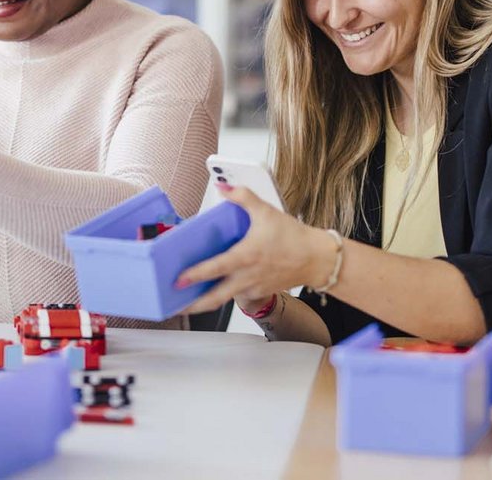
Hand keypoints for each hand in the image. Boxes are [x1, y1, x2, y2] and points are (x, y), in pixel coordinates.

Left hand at [176, 184, 338, 315]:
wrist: (316, 258)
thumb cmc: (293, 237)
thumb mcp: (265, 211)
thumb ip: (242, 196)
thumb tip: (223, 187)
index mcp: (246, 257)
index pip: (215, 269)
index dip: (194, 275)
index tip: (178, 279)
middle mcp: (247, 277)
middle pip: (215, 298)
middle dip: (193, 304)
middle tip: (176, 304)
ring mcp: (253, 288)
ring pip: (225, 299)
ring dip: (206, 301)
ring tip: (189, 300)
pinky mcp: (260, 293)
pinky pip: (239, 295)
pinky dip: (227, 292)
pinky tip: (218, 286)